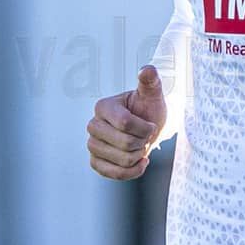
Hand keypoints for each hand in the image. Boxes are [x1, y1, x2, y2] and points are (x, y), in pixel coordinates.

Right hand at [87, 65, 166, 179]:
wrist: (147, 128)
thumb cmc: (148, 109)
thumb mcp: (152, 95)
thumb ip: (151, 82)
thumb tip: (147, 70)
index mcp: (103, 106)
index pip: (125, 123)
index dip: (144, 128)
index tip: (150, 125)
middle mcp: (93, 125)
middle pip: (124, 143)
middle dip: (142, 142)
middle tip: (145, 137)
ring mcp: (92, 145)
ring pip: (122, 160)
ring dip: (139, 156)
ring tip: (140, 147)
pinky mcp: (96, 162)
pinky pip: (114, 174)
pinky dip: (132, 171)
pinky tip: (139, 162)